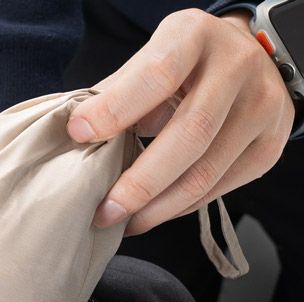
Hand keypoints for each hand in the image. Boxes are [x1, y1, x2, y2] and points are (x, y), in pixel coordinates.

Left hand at [67, 9, 295, 235]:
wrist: (247, 62)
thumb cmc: (182, 67)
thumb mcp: (148, 62)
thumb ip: (115, 95)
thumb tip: (76, 137)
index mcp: (196, 37)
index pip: (157, 75)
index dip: (115, 109)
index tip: (79, 135)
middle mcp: (237, 68)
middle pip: (188, 137)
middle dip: (138, 184)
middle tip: (103, 212)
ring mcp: (260, 108)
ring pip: (203, 175)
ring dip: (155, 209)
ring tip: (122, 222)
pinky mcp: (267, 147)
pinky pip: (215, 191)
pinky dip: (176, 209)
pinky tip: (151, 213)